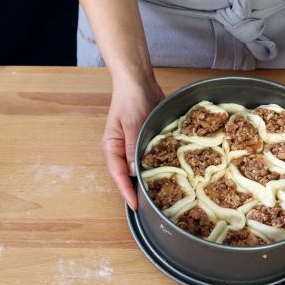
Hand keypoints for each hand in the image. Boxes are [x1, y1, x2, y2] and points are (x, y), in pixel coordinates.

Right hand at [103, 76, 164, 209]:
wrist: (138, 79)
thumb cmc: (130, 97)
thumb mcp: (133, 121)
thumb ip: (133, 146)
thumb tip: (135, 171)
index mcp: (112, 146)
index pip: (118, 174)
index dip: (126, 191)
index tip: (135, 205)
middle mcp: (122, 149)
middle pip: (129, 175)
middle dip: (139, 190)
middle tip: (154, 205)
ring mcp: (135, 145)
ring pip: (142, 168)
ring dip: (150, 179)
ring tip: (163, 195)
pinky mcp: (148, 140)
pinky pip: (153, 157)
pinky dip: (160, 165)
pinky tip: (172, 174)